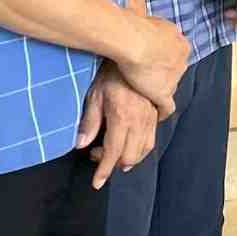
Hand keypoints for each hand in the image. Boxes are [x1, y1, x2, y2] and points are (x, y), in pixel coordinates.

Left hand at [75, 61, 158, 189]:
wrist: (138, 52)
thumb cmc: (111, 72)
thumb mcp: (94, 94)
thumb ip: (89, 121)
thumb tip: (81, 145)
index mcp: (122, 118)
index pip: (112, 153)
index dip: (103, 171)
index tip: (96, 183)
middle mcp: (139, 121)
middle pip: (130, 156)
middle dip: (113, 164)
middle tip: (97, 155)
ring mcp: (150, 117)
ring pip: (144, 149)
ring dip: (129, 158)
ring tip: (114, 155)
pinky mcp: (155, 112)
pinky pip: (152, 138)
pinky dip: (141, 148)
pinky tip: (131, 143)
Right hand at [116, 15, 189, 118]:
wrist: (135, 40)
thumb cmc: (139, 27)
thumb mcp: (154, 23)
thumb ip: (157, 29)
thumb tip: (151, 23)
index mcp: (181, 44)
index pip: (175, 55)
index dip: (164, 60)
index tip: (155, 62)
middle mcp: (182, 61)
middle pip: (174, 71)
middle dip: (164, 74)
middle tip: (150, 78)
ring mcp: (174, 78)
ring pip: (170, 87)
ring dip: (160, 90)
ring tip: (149, 95)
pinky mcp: (163, 93)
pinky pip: (167, 106)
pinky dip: (162, 111)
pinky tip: (157, 115)